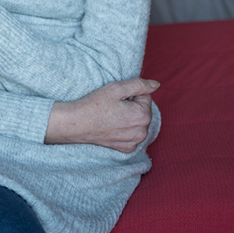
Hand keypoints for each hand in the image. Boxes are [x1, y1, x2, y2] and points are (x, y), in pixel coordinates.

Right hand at [45, 77, 159, 151]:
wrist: (77, 124)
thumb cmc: (96, 104)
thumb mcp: (117, 88)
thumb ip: (139, 84)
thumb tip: (156, 85)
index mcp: (143, 116)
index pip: (145, 96)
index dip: (131, 93)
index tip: (117, 98)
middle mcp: (142, 132)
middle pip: (143, 110)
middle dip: (131, 105)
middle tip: (113, 106)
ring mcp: (134, 142)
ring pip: (138, 121)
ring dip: (129, 116)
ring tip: (112, 115)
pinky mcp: (126, 148)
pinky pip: (132, 134)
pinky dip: (126, 129)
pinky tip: (112, 126)